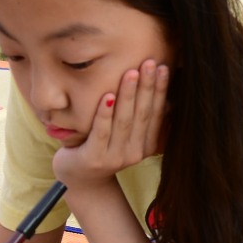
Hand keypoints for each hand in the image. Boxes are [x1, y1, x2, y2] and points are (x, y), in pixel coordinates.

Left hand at [51, 61, 167, 187]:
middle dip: (147, 86)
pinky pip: (101, 132)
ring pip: (124, 121)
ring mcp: (114, 157)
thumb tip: (158, 87)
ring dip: (128, 95)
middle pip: (142, 114)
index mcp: (146, 145)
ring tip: (131, 72)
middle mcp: (134, 153)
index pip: (156, 113)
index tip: (162, 67)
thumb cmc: (102, 148)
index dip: (160, 90)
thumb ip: (139, 118)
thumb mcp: (125, 135)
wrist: (80, 180)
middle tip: (150, 62)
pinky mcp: (94, 159)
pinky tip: (107, 96)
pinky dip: (104, 114)